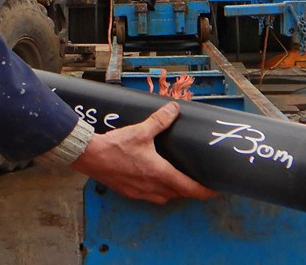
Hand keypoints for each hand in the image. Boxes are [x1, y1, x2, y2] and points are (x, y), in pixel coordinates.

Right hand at [69, 101, 217, 203]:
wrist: (90, 156)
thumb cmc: (115, 146)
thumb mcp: (141, 130)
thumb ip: (160, 120)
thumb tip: (174, 109)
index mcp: (159, 173)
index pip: (188, 187)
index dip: (204, 191)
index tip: (214, 190)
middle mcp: (151, 186)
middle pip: (178, 194)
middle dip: (190, 190)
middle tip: (198, 182)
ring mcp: (139, 192)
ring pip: (164, 197)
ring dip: (173, 191)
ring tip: (178, 181)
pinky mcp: (129, 192)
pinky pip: (150, 196)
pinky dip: (158, 191)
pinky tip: (154, 181)